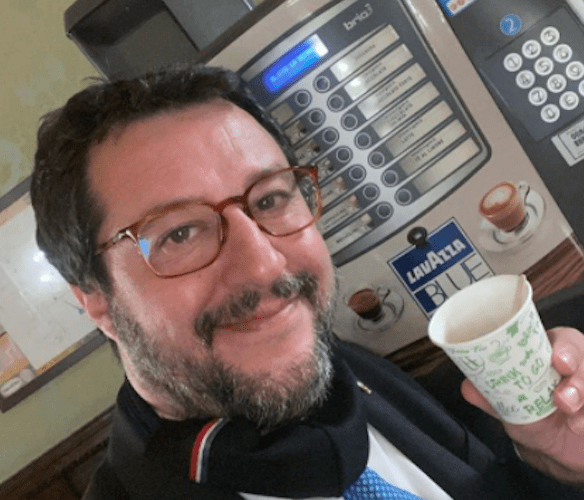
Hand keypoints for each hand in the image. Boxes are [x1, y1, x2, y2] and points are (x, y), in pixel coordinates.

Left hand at [461, 327, 583, 485]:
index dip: (564, 348)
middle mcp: (576, 364)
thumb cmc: (533, 414)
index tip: (557, 361)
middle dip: (577, 378)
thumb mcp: (511, 405)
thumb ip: (490, 395)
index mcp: (550, 352)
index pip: (563, 340)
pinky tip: (577, 425)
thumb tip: (469, 386)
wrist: (553, 447)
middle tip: (561, 398)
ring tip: (569, 416)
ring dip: (581, 397)